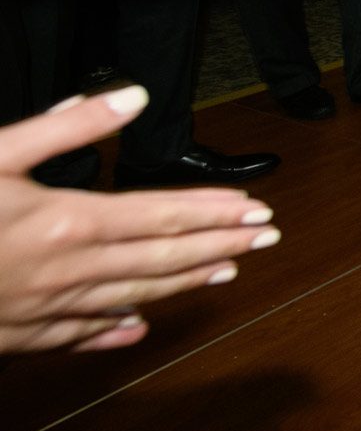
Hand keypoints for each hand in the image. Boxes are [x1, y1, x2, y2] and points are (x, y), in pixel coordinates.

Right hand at [0, 87, 279, 353]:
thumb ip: (67, 125)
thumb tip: (132, 96)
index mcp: (69, 221)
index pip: (164, 216)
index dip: (214, 212)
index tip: (256, 209)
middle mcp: (68, 270)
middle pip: (163, 258)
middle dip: (220, 246)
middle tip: (266, 239)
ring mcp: (43, 309)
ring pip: (131, 296)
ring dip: (184, 284)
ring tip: (226, 273)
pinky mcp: (16, 334)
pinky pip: (77, 333)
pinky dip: (114, 328)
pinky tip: (137, 326)